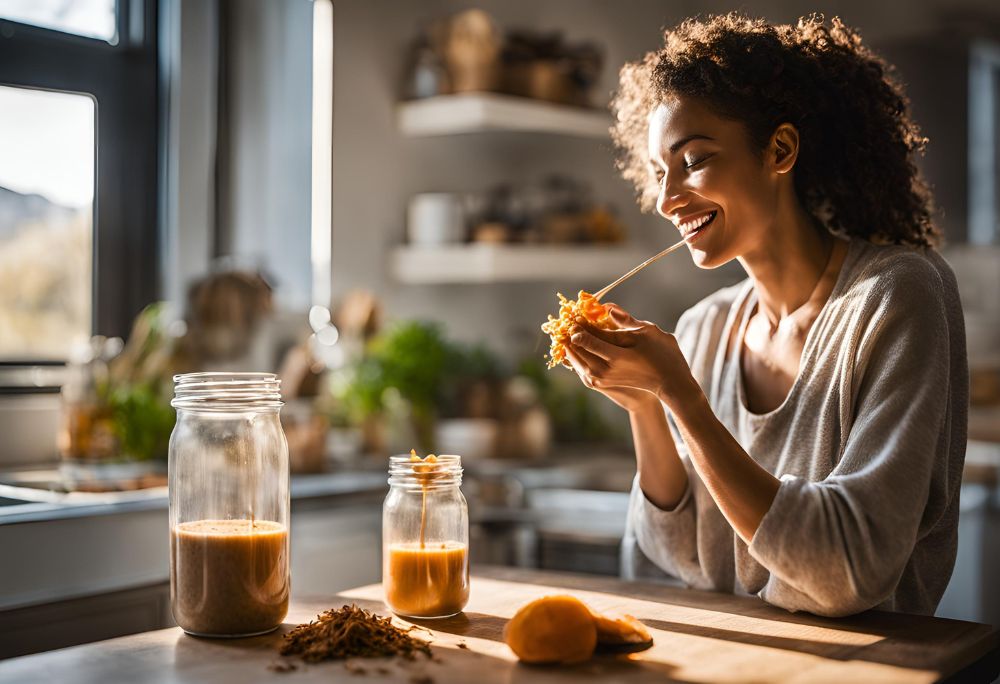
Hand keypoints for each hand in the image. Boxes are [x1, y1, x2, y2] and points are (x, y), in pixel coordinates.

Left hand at [564, 303, 698, 407]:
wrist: (668, 383)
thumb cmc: (663, 354)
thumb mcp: (647, 332)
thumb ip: (625, 320)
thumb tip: (607, 307)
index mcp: (616, 357)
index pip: (587, 338)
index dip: (579, 324)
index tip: (575, 313)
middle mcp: (604, 371)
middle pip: (577, 348)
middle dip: (571, 333)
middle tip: (568, 320)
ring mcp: (601, 380)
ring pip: (576, 360)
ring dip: (570, 345)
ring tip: (568, 330)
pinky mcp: (601, 384)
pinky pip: (580, 368)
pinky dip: (575, 356)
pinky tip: (574, 346)